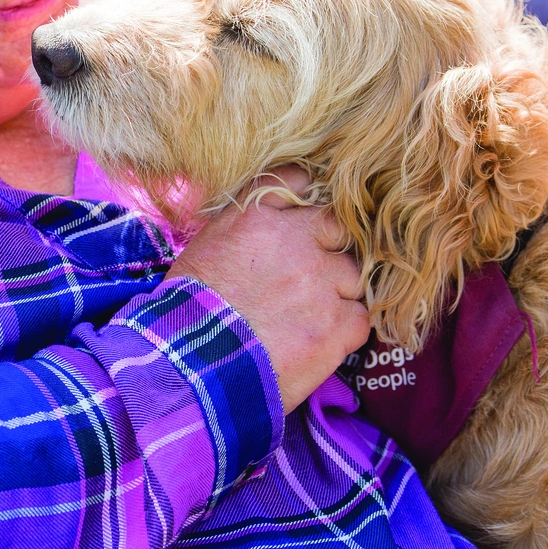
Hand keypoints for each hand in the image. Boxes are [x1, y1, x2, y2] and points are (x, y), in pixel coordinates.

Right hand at [166, 167, 369, 412]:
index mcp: (259, 218)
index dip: (303, 204)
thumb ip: (239, 223)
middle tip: (311, 276)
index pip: (299, 183)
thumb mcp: (203, 247)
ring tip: (310, 316)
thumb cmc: (186, 309)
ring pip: (353, 277)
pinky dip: (345, 329)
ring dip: (338, 292)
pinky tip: (319, 340)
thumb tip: (260, 218)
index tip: (302, 221)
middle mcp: (297, 241)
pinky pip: (360, 319)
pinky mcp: (336, 326)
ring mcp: (322, 283)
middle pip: (337, 229)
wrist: (190, 365)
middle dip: (330, 247)